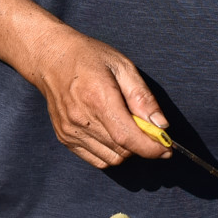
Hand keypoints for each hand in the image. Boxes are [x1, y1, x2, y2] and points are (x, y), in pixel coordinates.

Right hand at [27, 28, 171, 168]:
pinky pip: (96, 159)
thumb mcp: (122, 66)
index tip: (166, 149)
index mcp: (98, 98)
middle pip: (122, 150)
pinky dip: (111, 153)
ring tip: (127, 127)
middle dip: (142, 145)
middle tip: (148, 130)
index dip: (151, 148)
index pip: (127, 137)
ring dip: (127, 150)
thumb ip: (143, 97)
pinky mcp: (65, 138)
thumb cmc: (89, 58)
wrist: (51, 58)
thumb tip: (161, 125)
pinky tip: (112, 133)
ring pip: (111, 159)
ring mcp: (70, 131)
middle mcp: (81, 119)